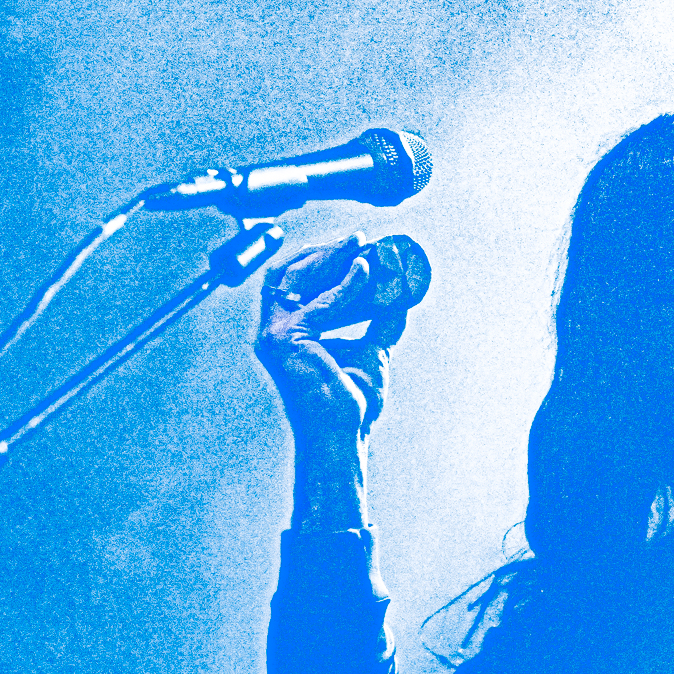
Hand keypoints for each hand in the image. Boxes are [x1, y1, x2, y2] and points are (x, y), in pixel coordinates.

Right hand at [255, 236, 410, 530]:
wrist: (344, 433)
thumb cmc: (351, 402)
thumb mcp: (371, 351)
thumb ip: (379, 323)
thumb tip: (399, 297)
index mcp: (289, 334)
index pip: (295, 283)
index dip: (322, 260)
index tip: (354, 247)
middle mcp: (275, 332)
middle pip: (289, 273)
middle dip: (324, 252)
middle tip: (357, 240)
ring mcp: (276, 335)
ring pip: (297, 278)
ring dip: (331, 258)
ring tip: (360, 247)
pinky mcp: (286, 339)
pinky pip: (321, 302)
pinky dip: (346, 285)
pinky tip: (365, 273)